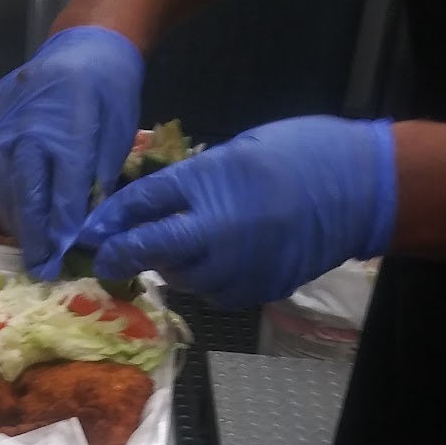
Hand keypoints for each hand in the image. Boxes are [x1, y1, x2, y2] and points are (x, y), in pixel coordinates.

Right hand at [0, 26, 144, 276]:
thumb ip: (96, 184)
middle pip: (26, 195)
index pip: (61, 194)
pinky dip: (8, 198)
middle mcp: (27, 127)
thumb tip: (81, 234)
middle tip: (41, 270)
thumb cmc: (108, 95)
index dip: (59, 233)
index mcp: (69, 127)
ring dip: (18, 222)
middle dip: (34, 237)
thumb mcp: (116, 138)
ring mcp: (2, 125)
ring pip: (5, 187)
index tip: (58, 264)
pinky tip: (22, 218)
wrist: (82, 46)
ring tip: (32, 251)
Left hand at [77, 115, 397, 306]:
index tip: (86, 231)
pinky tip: (217, 257)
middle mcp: (214, 235)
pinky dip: (205, 276)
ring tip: (177, 245)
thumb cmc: (299, 154)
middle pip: (152, 252)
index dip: (109, 221)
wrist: (359, 191)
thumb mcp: (234, 153)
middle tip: (104, 257)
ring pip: (181, 276)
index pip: (142, 209)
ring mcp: (234, 270)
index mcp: (207, 187)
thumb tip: (147, 203)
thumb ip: (190, 183)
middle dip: (124, 254)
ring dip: (169, 265)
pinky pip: (213, 289)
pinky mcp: (252, 292)